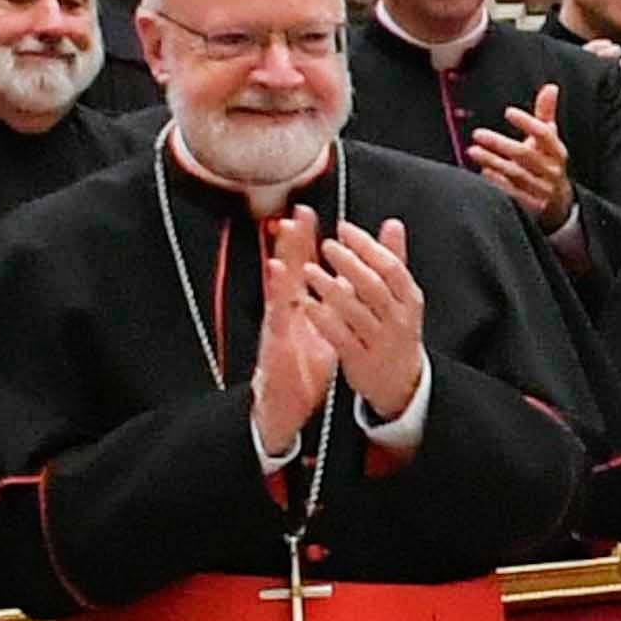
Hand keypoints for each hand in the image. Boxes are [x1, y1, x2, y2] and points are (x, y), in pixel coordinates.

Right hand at [248, 208, 343, 453]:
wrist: (286, 407)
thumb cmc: (303, 370)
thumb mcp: (325, 331)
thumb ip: (333, 303)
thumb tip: (345, 278)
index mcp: (300, 308)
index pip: (303, 268)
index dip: (305, 242)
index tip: (309, 213)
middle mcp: (286, 314)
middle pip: (288, 273)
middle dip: (291, 245)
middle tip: (294, 215)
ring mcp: (278, 331)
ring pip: (278, 295)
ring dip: (279, 272)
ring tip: (283, 246)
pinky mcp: (275, 352)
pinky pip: (277, 329)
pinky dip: (278, 311)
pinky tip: (278, 292)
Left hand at [307, 217, 432, 427]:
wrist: (402, 384)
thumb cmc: (396, 332)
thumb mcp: (402, 297)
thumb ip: (394, 259)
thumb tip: (393, 224)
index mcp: (409, 300)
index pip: (391, 267)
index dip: (367, 246)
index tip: (344, 229)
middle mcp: (398, 320)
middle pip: (374, 287)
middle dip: (350, 263)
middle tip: (327, 245)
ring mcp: (380, 342)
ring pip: (356, 312)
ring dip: (331, 288)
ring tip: (310, 271)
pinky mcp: (361, 361)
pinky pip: (340, 337)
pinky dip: (323, 319)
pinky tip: (307, 303)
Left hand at [467, 104, 575, 231]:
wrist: (558, 203)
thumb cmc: (547, 163)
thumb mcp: (549, 140)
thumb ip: (546, 114)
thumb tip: (550, 87)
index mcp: (557, 152)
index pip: (544, 134)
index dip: (527, 122)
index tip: (508, 112)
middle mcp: (551, 170)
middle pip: (525, 155)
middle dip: (500, 144)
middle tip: (477, 134)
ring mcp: (541, 190)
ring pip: (515, 174)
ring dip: (493, 162)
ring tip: (473, 151)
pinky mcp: (531, 206)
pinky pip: (512, 194)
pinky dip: (497, 183)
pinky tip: (483, 173)